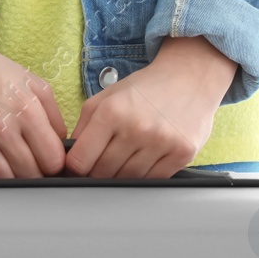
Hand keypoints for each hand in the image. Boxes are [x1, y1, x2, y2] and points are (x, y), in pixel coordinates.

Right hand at [0, 31, 67, 177]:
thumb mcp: (33, 84)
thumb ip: (54, 115)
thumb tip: (61, 145)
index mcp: (27, 109)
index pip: (52, 158)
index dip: (54, 163)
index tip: (48, 161)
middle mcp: (2, 125)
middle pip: (30, 173)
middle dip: (34, 172)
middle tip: (30, 165)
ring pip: (4, 179)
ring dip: (11, 177)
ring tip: (10, 165)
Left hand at [65, 36, 236, 177]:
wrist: (189, 78)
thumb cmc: (144, 90)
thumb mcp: (105, 98)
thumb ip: (83, 128)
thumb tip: (69, 160)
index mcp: (111, 112)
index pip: (81, 160)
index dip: (76, 168)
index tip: (81, 167)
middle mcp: (136, 127)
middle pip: (103, 173)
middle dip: (99, 172)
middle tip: (104, 164)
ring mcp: (161, 142)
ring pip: (128, 179)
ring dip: (123, 175)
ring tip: (126, 159)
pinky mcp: (182, 153)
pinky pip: (154, 180)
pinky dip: (146, 176)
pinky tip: (146, 160)